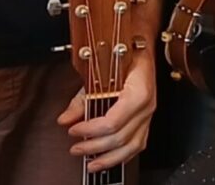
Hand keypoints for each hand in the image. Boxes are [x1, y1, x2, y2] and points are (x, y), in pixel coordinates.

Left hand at [58, 52, 157, 172]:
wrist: (143, 49)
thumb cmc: (124, 56)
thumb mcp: (100, 72)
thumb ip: (81, 98)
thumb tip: (65, 118)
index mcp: (138, 92)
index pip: (113, 121)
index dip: (91, 130)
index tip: (74, 131)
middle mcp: (146, 107)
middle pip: (120, 138)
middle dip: (95, 147)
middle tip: (76, 149)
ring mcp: (148, 116)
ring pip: (131, 147)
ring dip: (109, 159)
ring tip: (91, 165)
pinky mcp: (147, 122)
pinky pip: (137, 145)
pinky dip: (122, 156)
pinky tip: (109, 160)